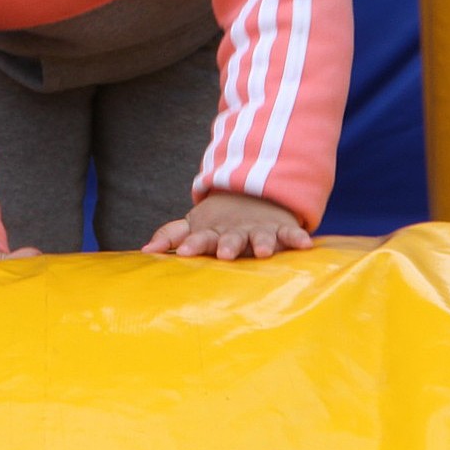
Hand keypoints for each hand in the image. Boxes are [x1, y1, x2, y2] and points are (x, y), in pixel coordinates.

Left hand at [142, 192, 312, 259]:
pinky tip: (305, 245)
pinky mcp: (280, 229)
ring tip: (262, 252)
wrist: (254, 195)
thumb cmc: (218, 221)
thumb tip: (145, 252)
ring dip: (261, 242)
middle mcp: (235, 232)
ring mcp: (259, 230)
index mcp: (212, 232)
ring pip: (260, 237)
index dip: (192, 244)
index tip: (184, 252)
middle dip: (227, 245)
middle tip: (224, 254)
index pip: (200, 238)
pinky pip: (290, 234)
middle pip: (230, 239)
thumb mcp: (194, 224)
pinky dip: (297, 238)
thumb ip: (171, 235)